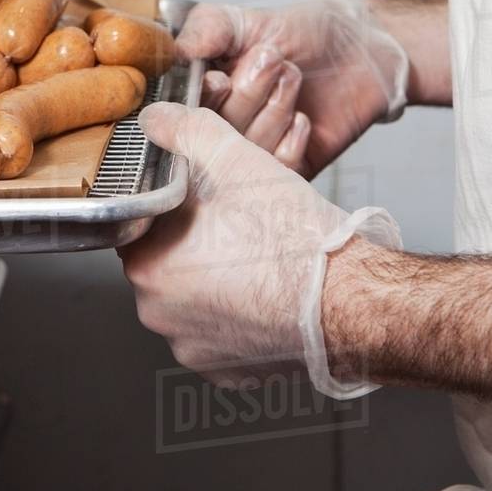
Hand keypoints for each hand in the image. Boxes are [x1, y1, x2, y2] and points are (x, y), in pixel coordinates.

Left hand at [120, 102, 344, 384]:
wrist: (349, 300)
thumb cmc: (293, 237)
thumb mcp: (236, 159)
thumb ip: (185, 131)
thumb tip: (155, 119)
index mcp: (147, 264)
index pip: (142, 223)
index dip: (174, 202)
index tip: (203, 196)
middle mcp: (158, 314)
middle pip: (167, 261)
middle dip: (197, 240)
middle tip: (238, 221)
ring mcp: (193, 348)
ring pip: (196, 297)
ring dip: (218, 277)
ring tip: (259, 255)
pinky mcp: (227, 371)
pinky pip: (223, 332)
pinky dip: (241, 313)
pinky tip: (269, 289)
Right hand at [177, 0, 407, 176]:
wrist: (361, 50)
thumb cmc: (302, 32)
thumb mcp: (248, 20)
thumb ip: (209, 28)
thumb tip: (177, 51)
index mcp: (203, 96)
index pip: (181, 113)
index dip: (202, 100)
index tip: (222, 78)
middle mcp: (222, 130)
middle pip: (213, 135)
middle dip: (247, 94)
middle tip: (273, 58)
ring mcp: (254, 156)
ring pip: (246, 152)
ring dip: (274, 110)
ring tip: (293, 76)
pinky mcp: (288, 175)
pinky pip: (277, 172)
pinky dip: (290, 142)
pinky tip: (303, 118)